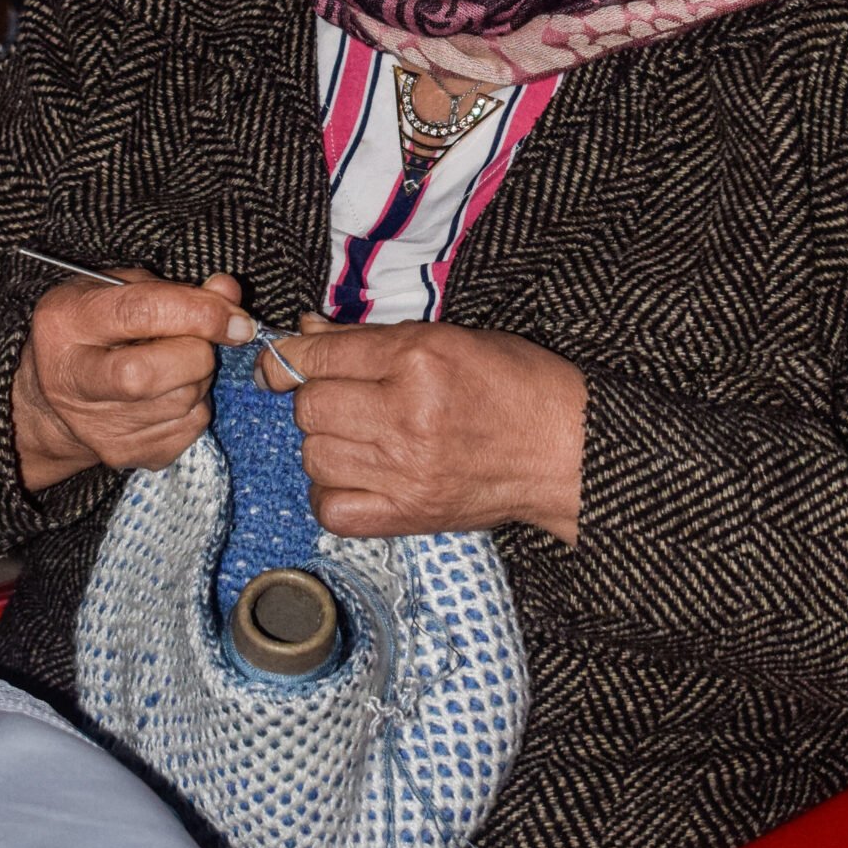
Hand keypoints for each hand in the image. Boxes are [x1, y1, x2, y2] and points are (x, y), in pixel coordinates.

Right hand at [13, 269, 252, 492]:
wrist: (57, 401)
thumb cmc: (94, 333)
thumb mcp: (122, 291)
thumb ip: (175, 289)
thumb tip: (228, 291)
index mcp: (67, 321)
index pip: (141, 313)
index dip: (200, 314)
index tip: (237, 319)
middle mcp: (73, 378)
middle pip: (151, 373)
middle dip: (197, 353)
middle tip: (198, 342)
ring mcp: (96, 425)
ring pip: (182, 401)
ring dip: (199, 378)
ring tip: (176, 365)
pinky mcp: (123, 453)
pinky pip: (189, 427)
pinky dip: (195, 405)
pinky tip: (169, 393)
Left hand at [260, 316, 585, 543]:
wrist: (567, 452)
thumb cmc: (517, 386)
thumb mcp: (450, 339)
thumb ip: (372, 339)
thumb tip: (305, 333)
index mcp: (418, 360)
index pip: (319, 357)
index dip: (288, 360)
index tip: (281, 366)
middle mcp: (406, 415)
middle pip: (310, 408)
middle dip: (317, 400)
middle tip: (347, 401)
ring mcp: (405, 471)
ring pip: (314, 456)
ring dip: (325, 445)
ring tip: (359, 438)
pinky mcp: (408, 514)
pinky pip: (331, 509)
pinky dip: (332, 492)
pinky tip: (356, 477)